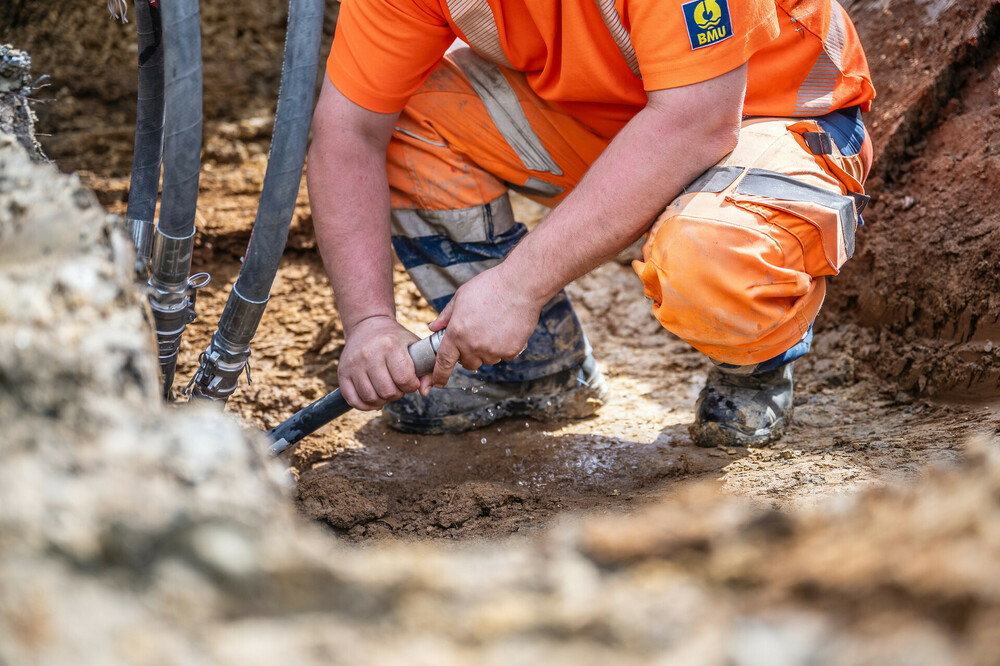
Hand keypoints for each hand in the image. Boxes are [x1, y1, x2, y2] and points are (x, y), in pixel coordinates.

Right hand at [338, 316, 433, 409]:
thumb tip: (424, 392)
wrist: (367, 325)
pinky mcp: (342, 372)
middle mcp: (370, 354)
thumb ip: (426, 369)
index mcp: (390, 345)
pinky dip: (365, 405)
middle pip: (387, 392)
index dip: (411, 386)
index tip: (411, 382)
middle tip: (398, 386)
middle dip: (397, 394)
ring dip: (382, 400)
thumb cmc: (394, 339)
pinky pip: (353, 399)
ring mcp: (354, 364)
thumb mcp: (413, 345)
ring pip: (371, 398)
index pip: (404, 379)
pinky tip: (373, 398)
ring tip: (386, 390)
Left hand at [428, 264, 544, 386]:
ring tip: (494, 327)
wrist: (519, 285)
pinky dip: (504, 347)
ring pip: (487, 360)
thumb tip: (433, 328)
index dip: (439, 374)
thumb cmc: (489, 287)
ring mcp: (493, 350)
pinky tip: (507, 329)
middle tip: (475, 336)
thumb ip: (446, 316)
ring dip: (487, 350)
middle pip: (467, 363)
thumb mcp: (460, 297)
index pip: (444, 361)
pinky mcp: (511, 351)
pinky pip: (504, 356)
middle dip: (468, 354)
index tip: (437, 382)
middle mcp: (473, 346)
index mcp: (457, 333)